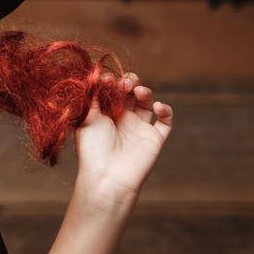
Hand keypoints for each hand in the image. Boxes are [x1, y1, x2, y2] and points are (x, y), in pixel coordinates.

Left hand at [73, 71, 174, 209]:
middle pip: (130, 93)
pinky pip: (166, 120)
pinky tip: (157, 107)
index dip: (112, 82)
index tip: (108, 79)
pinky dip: (166, 109)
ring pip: (147, 102)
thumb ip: (92, 98)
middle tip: (126, 83)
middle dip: (130, 82)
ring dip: (145, 92)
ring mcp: (139, 128)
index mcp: (104, 114)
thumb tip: (95, 77)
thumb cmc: (93, 149)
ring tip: (139, 91)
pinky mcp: (155, 138)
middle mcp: (122, 119)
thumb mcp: (87, 119)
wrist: (108, 176)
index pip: (112, 91)